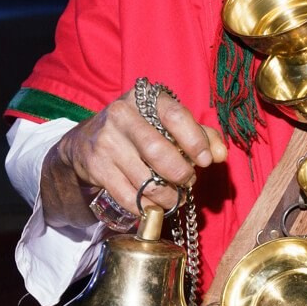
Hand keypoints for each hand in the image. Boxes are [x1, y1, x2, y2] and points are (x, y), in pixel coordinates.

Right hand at [43, 86, 226, 226]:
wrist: (86, 142)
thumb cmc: (142, 131)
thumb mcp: (168, 124)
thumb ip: (201, 135)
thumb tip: (220, 155)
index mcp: (145, 98)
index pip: (175, 116)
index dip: (195, 141)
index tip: (206, 161)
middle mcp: (122, 115)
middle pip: (159, 152)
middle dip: (181, 174)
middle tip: (188, 181)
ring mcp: (106, 142)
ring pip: (145, 180)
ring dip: (167, 196)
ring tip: (174, 196)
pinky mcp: (96, 167)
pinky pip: (128, 196)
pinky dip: (146, 207)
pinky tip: (155, 205)